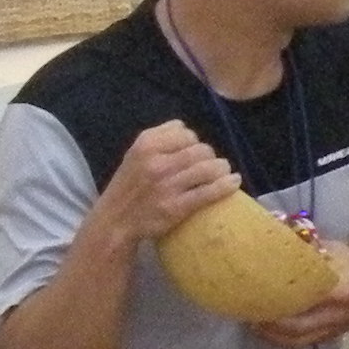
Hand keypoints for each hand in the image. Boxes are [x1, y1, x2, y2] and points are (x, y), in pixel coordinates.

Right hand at [98, 120, 240, 243]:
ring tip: (224, 172)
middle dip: (209, 156)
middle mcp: (156, 162)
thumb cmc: (130, 186)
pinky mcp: (176, 206)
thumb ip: (159, 137)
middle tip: (209, 165)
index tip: (192, 151)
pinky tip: (234, 182)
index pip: (185, 132)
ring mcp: (166, 185)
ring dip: (221, 168)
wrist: (115, 221)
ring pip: (209, 167)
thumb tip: (185, 127)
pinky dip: (227, 185)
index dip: (193, 141)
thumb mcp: (135, 154)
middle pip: (201, 149)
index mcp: (145, 145)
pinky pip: (210, 191)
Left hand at [249, 239, 348, 348]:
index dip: (282, 300)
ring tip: (252, 324)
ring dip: (272, 335)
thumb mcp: (335, 250)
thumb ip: (308, 248)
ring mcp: (333, 329)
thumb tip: (274, 236)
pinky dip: (282, 339)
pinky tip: (267, 331)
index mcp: (341, 290)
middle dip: (269, 323)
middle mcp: (337, 314)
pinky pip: (302, 342)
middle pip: (297, 325)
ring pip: (297, 339)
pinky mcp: (330, 337)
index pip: (308, 297)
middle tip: (246, 312)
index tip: (259, 293)